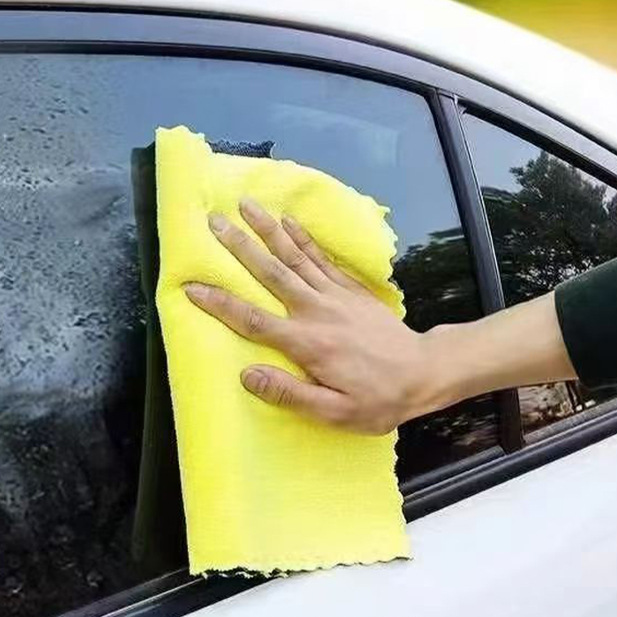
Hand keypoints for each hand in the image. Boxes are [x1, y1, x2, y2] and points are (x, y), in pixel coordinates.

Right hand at [183, 199, 442, 433]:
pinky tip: (288, 221)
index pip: (254, 321)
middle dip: (240, 246)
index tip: (192, 287)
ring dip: (269, 229)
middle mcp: (318, 311)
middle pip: (272, 273)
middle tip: (213, 220)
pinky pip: (323, 258)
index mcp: (308, 343)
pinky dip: (305, 238)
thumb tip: (248, 375)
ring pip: (296, 256)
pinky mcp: (352, 290)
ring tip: (245, 204)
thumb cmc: (378, 399)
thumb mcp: (335, 412)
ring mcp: (336, 296)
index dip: (221, 304)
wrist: (424, 373)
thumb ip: (290, 394)